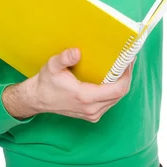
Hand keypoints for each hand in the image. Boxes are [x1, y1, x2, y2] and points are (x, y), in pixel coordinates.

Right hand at [11, 48, 135, 122]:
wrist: (38, 99)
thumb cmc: (46, 82)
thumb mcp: (52, 66)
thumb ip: (64, 59)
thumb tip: (76, 52)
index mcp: (85, 97)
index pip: (118, 90)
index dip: (127, 75)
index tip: (128, 61)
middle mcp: (92, 109)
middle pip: (120, 94)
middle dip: (126, 76)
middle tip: (127, 60)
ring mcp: (92, 114)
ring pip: (116, 99)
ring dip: (121, 83)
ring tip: (122, 66)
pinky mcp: (91, 115)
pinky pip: (110, 103)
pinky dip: (114, 90)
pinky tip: (112, 77)